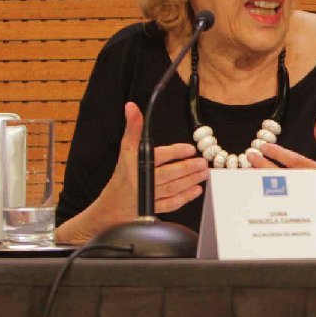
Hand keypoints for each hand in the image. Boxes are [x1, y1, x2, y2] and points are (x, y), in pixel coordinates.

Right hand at [92, 102, 209, 222]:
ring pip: (172, 188)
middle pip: (168, 174)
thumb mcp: (126, 150)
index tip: (190, 149)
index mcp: (136, 164)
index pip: (157, 156)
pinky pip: (171, 204)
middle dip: (188, 168)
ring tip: (204, 173)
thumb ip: (132, 129)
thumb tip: (132, 107)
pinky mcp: (153, 209)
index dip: (175, 152)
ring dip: (190, 181)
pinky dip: (184, 198)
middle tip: (203, 162)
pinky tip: (196, 190)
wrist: (110, 206)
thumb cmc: (122, 176)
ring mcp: (148, 196)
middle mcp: (143, 181)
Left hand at [249, 113, 315, 237]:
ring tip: (248, 170)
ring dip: (261, 178)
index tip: (264, 147)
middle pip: (281, 174)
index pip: (293, 160)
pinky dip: (267, 193)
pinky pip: (278, 200)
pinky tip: (256, 187)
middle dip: (263, 164)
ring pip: (276, 189)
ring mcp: (301, 199)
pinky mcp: (298, 209)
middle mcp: (308, 185)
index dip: (277, 153)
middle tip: (251, 155)